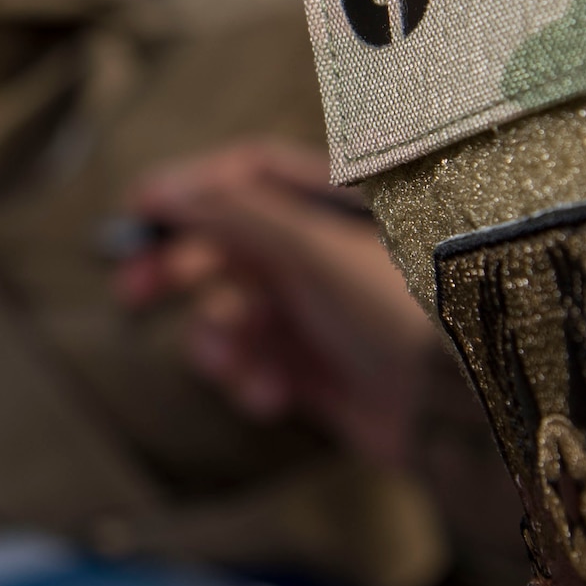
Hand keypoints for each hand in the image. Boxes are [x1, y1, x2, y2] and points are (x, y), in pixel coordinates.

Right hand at [116, 139, 442, 467]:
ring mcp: (316, 310)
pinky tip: (272, 397)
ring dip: (219, 338)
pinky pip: (254, 363)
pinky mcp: (313, 368)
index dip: (191, 188)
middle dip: (180, 268)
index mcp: (331, 204)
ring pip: (232, 311)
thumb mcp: (311, 249)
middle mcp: (320, 251)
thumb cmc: (397, 310)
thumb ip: (235, 215)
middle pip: (227, 243)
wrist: (454, 411)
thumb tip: (165, 191)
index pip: (247, 175)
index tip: (139, 210)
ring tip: (233, 362)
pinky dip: (250, 378)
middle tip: (131, 291)